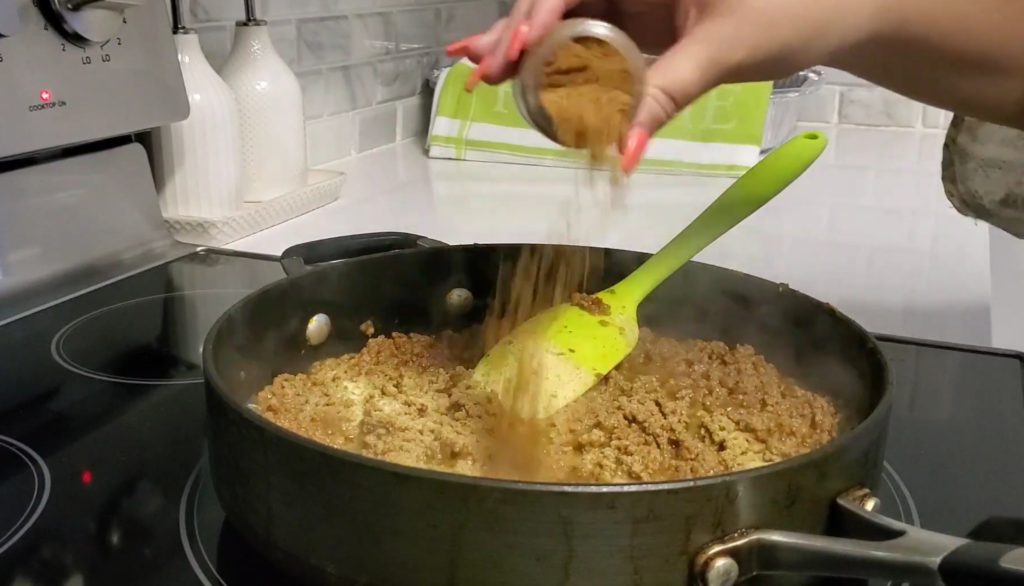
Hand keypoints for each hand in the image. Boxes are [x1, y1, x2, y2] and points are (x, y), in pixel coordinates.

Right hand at [447, 0, 873, 172]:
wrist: (840, 12)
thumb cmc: (795, 9)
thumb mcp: (722, 49)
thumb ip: (665, 95)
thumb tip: (622, 153)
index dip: (538, 12)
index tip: (515, 50)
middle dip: (517, 33)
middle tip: (479, 70)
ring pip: (568, 19)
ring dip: (525, 47)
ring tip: (479, 71)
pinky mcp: (642, 22)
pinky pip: (592, 40)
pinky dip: (560, 60)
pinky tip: (519, 71)